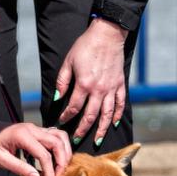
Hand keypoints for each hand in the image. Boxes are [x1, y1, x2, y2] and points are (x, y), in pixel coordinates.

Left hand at [0, 92, 71, 175]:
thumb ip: (19, 168)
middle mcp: (32, 129)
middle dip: (62, 162)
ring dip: (64, 152)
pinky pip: (55, 136)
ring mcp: (36, 128)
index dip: (50, 171)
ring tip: (61, 168)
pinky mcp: (37, 131)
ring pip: (60, 136)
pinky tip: (56, 159)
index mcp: (22, 136)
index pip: (44, 155)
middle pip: (57, 143)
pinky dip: (60, 147)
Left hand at [55, 17, 127, 145]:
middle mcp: (99, 90)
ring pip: (107, 115)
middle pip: (90, 116)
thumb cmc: (85, 46)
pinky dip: (117, 115)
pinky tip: (113, 124)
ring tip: (97, 140)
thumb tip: (56, 98)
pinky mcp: (120, 85)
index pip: (73, 107)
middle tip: (76, 140)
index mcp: (84, 84)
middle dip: (82, 130)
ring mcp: (111, 89)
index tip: (61, 122)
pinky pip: (120, 104)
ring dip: (101, 129)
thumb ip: (62, 81)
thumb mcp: (68, 61)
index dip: (66, 117)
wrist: (107, 35)